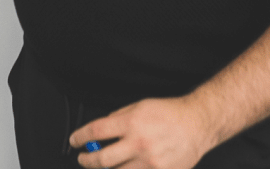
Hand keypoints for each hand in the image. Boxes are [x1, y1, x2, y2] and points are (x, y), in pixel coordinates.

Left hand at [71, 97, 213, 168]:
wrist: (195, 125)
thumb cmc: (168, 113)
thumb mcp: (137, 107)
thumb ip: (117, 119)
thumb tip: (101, 131)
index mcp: (131, 123)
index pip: (96, 132)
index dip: (80, 137)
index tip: (74, 141)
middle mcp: (140, 144)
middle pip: (103, 158)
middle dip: (87, 160)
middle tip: (82, 158)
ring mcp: (151, 163)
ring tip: (100, 165)